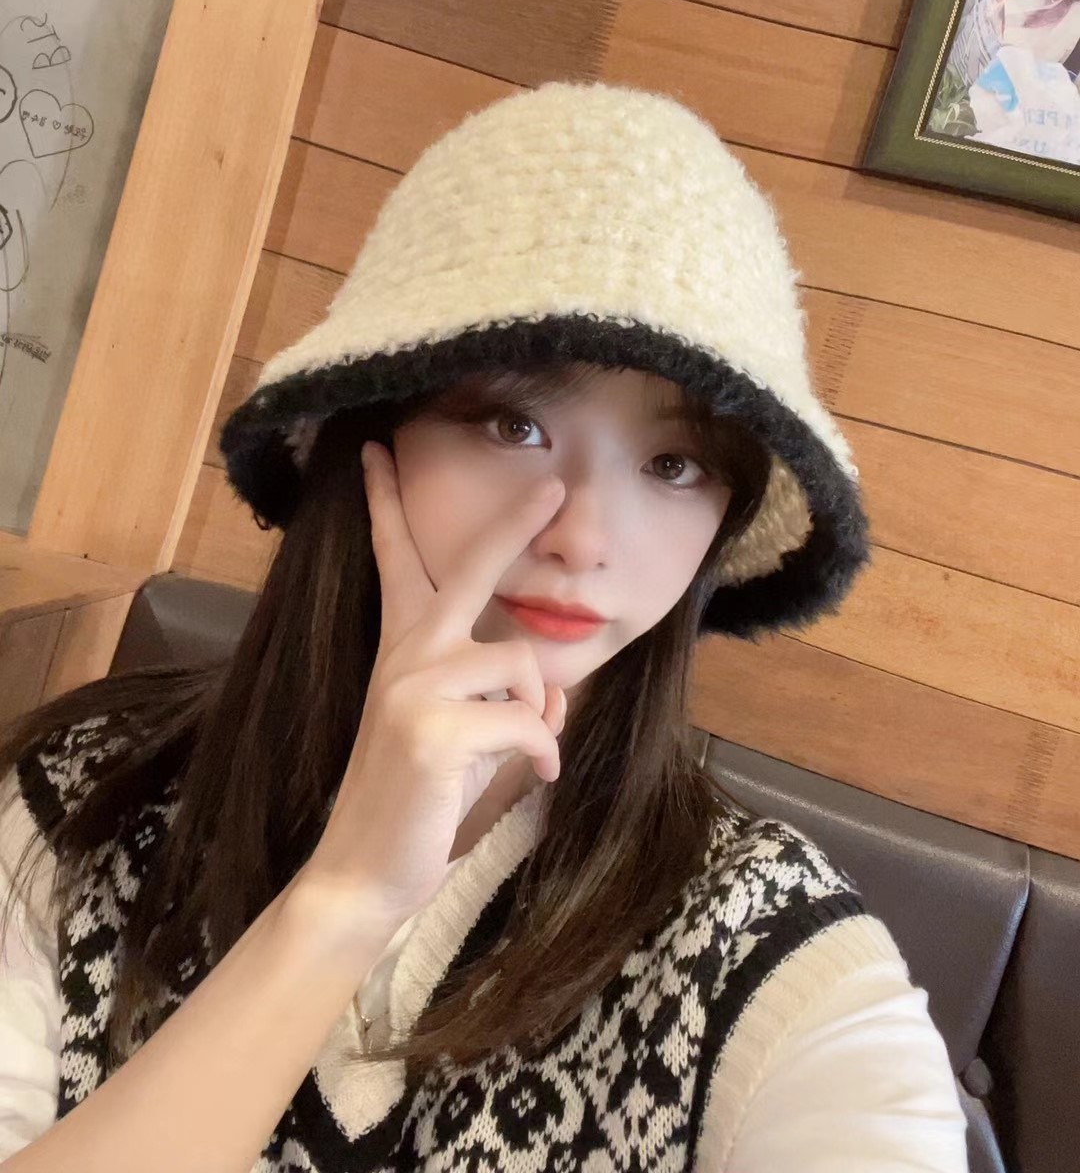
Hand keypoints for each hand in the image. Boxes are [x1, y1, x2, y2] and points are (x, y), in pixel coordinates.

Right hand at [294, 439, 567, 943]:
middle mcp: (405, 654)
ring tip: (534, 748)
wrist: (366, 870)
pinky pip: (528, 721)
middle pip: (469, 567)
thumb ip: (494, 694)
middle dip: (514, 522)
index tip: (376, 453)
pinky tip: (538, 775)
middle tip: (553, 485)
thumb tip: (553, 686)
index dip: (385, 504)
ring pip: (521, 663)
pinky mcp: (434, 730)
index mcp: (403, 647)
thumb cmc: (419, 798)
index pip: (395, 561)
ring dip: (543, 711)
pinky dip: (545, 750)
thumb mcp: (459, 731)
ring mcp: (414, 687)